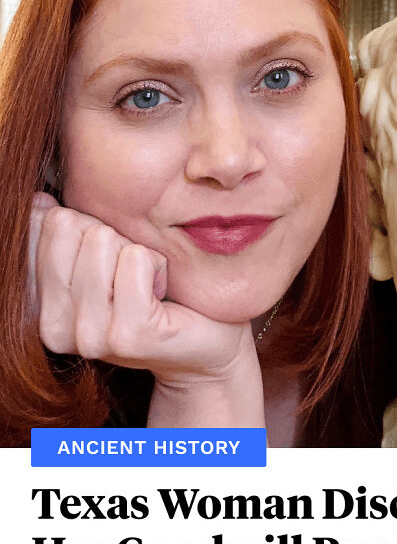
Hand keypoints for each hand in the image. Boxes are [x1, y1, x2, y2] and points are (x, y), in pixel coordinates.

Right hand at [30, 193, 263, 426]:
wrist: (209, 343)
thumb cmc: (157, 295)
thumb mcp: (103, 263)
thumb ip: (67, 236)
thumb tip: (41, 200)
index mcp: (40, 307)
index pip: (49, 224)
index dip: (90, 227)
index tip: (111, 262)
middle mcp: (54, 328)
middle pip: (73, 227)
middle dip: (113, 237)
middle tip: (135, 276)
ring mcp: (89, 336)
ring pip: (102, 240)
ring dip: (138, 252)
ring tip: (150, 287)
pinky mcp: (128, 335)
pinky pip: (135, 259)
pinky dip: (158, 264)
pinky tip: (163, 293)